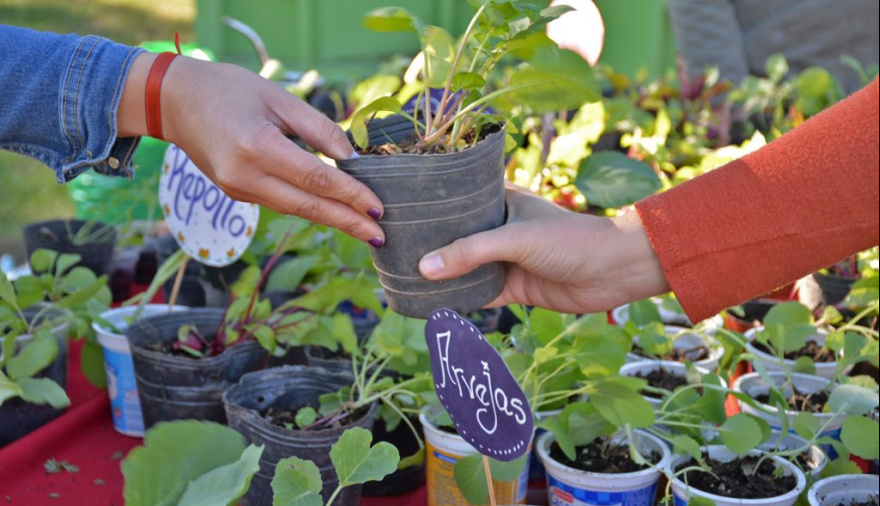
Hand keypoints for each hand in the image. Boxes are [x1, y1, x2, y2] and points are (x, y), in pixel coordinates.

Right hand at [118, 54, 383, 245]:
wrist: (173, 102)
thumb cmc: (229, 89)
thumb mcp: (278, 98)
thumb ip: (318, 128)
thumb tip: (353, 158)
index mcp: (258, 146)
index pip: (316, 178)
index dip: (350, 195)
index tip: (378, 208)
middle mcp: (246, 175)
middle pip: (308, 206)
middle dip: (347, 222)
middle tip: (380, 237)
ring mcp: (237, 189)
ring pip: (295, 210)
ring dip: (332, 220)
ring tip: (364, 229)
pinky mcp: (235, 193)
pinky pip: (280, 204)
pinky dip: (309, 208)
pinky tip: (333, 212)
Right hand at [418, 183, 669, 313]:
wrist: (612, 272)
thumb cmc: (568, 240)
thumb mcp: (514, 238)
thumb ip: (470, 252)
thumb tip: (424, 269)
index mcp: (500, 200)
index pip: (457, 197)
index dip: (430, 204)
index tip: (398, 209)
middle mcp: (498, 227)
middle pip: (456, 235)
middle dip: (429, 243)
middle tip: (392, 247)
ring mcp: (505, 258)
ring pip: (463, 266)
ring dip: (441, 273)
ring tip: (402, 275)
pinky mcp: (512, 287)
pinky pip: (477, 293)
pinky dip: (457, 298)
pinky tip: (431, 302)